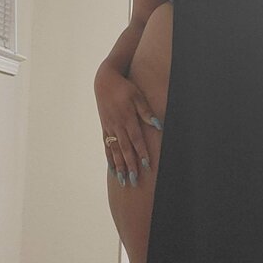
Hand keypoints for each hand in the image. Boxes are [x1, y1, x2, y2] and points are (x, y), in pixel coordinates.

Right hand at [94, 69, 162, 184]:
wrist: (104, 82)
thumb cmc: (125, 88)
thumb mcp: (138, 96)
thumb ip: (146, 111)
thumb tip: (158, 125)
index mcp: (127, 118)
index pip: (136, 140)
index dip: (142, 153)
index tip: (147, 166)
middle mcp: (117, 126)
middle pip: (125, 149)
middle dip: (130, 166)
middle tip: (135, 181)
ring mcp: (109, 128)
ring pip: (115, 151)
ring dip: (119, 166)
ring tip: (123, 180)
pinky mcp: (105, 128)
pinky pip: (107, 146)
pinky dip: (110, 158)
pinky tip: (113, 169)